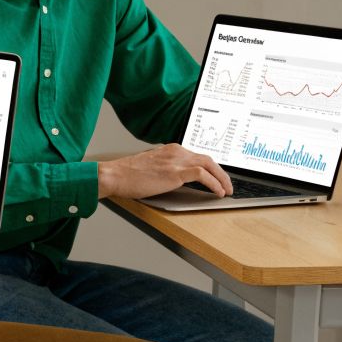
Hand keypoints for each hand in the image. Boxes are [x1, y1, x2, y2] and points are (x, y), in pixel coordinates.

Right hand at [97, 144, 232, 198]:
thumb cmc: (127, 174)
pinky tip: (218, 191)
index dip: (211, 168)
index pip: (198, 156)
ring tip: (226, 190)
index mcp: (170, 149)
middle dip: (221, 173)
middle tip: (227, 185)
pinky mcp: (176, 172)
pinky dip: (214, 183)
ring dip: (222, 178)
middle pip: (208, 159)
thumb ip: (166, 168)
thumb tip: (178, 180)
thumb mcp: (151, 167)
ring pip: (210, 165)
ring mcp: (176, 161)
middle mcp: (176, 151)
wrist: (115, 175)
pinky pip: (203, 175)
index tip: (217, 177)